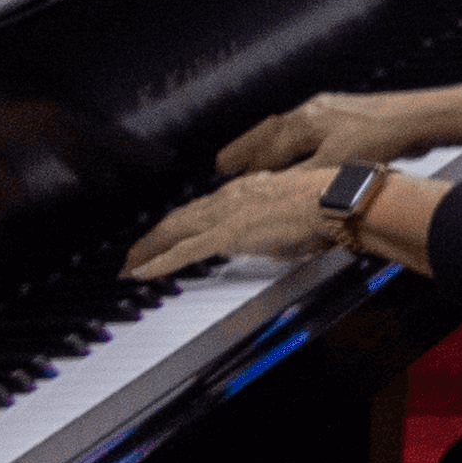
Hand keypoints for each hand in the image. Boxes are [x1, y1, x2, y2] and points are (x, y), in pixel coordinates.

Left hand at [124, 163, 340, 279]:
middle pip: (178, 217)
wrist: (331, 198)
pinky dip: (159, 262)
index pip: (199, 207)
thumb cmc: (323, 204)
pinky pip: (183, 251)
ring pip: (173, 230)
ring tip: (130, 264)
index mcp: (245, 190)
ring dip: (147, 249)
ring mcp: (225, 214)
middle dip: (152, 237)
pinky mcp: (227, 233)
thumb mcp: (290, 215)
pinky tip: (141, 272)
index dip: (177, 223)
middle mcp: (229, 197)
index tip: (165, 236)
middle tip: (133, 254)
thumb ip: (271, 227)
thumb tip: (266, 242)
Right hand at [219, 90, 457, 175]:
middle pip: (269, 133)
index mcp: (304, 122)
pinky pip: (307, 130)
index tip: (222, 175)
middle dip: (246, 149)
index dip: (243, 164)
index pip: (264, 147)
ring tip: (253, 158)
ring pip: (287, 129)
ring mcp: (331, 111)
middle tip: (223, 163)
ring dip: (268, 145)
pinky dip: (293, 143)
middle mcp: (313, 112)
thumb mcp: (333, 165)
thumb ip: (299, 179)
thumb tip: (273, 192)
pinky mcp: (348, 116)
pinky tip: (298, 151)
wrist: (420, 117)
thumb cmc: (382, 137)